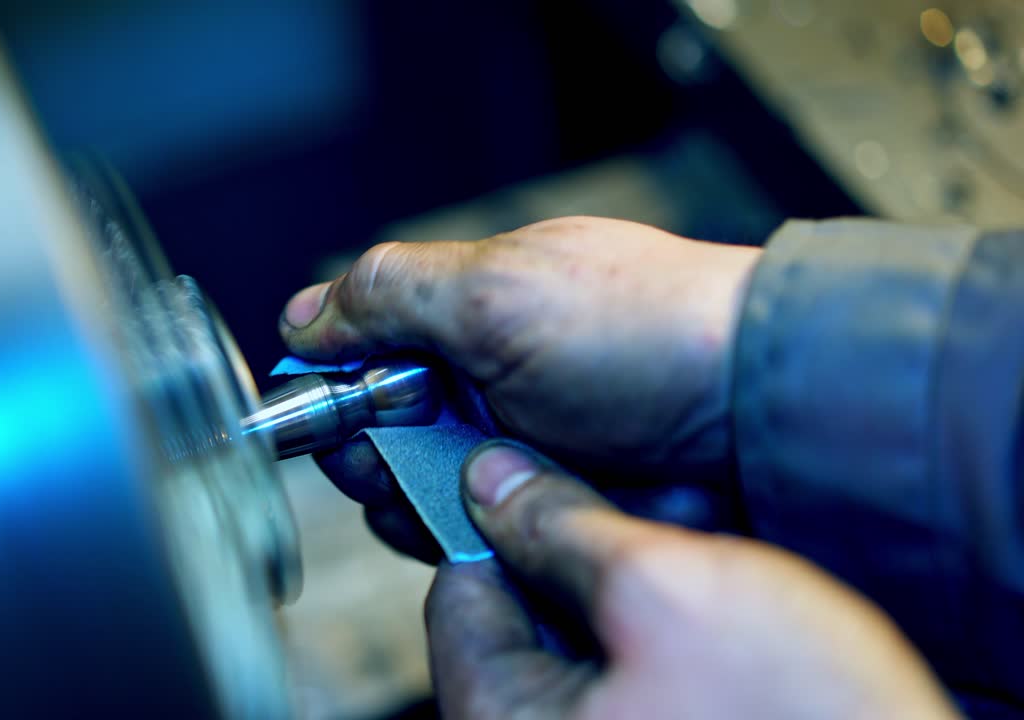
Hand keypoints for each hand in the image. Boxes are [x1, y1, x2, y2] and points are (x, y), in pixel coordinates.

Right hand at [279, 217, 760, 558]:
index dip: (336, 393)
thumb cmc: (654, 333)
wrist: (767, 413)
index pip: (361, 354)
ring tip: (474, 494)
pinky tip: (503, 527)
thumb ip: (390, 294)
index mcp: (469, 312)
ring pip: (428, 497)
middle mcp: (490, 378)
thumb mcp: (500, 292)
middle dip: (383, 459)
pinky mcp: (559, 502)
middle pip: (384, 438)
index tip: (336, 424)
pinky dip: (480, 537)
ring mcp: (525, 445)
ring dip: (430, 505)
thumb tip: (305, 314)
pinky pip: (484, 535)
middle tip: (412, 461)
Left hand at [424, 441, 960, 719]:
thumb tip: (490, 480)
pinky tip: (726, 585)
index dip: (502, 515)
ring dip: (643, 571)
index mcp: (508, 716)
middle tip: (659, 504)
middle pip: (526, 606)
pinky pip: (641, 662)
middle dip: (590, 541)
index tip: (541, 470)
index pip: (460, 587)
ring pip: (590, 627)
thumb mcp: (670, 596)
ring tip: (707, 535)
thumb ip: (563, 530)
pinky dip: (675, 616)